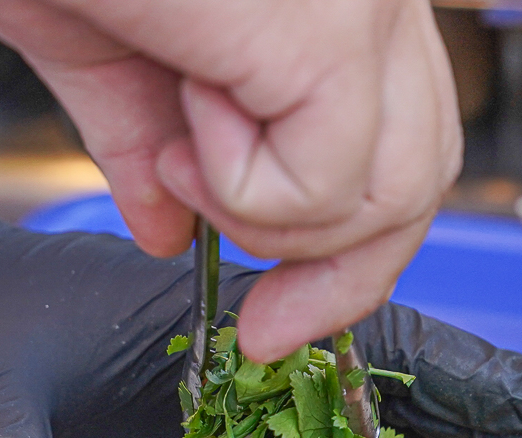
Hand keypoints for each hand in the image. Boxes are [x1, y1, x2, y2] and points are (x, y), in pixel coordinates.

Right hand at [0, 0, 462, 361]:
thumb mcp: (101, 50)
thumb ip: (152, 149)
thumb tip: (171, 235)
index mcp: (333, 3)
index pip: (406, 158)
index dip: (351, 259)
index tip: (286, 321)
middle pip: (420, 186)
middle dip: (338, 278)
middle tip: (265, 320)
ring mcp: (365, 5)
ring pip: (392, 194)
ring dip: (269, 219)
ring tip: (182, 155)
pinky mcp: (331, 27)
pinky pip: (326, 179)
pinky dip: (244, 187)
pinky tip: (187, 116)